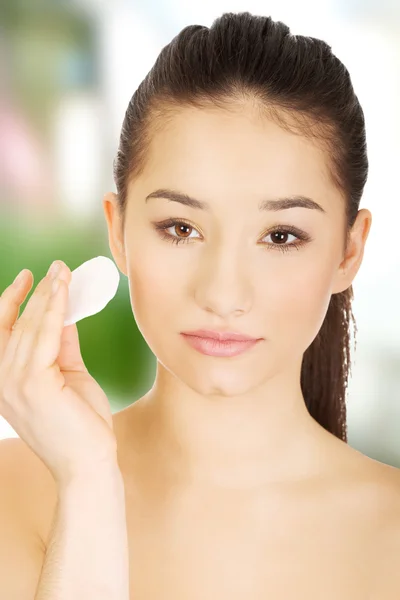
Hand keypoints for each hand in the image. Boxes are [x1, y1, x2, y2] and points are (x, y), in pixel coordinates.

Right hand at [0, 261, 118, 486]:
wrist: (88, 464)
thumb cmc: (80, 425)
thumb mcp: (68, 376)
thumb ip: (62, 346)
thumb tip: (64, 314)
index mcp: (5, 381)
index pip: (3, 331)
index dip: (12, 300)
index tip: (28, 277)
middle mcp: (2, 381)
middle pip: (16, 324)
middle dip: (37, 292)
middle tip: (56, 268)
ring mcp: (14, 383)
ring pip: (30, 326)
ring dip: (48, 294)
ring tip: (62, 272)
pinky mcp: (34, 384)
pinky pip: (46, 335)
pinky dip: (55, 309)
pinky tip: (64, 290)